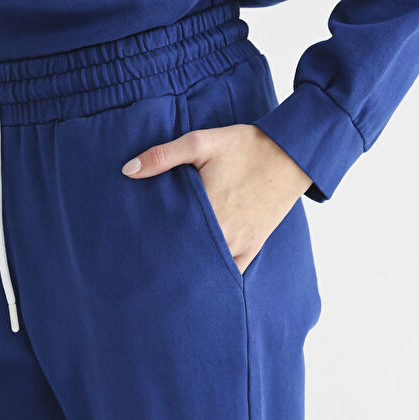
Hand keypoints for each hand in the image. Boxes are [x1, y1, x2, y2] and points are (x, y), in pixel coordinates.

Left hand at [122, 124, 312, 273]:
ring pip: (207, 267)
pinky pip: (231, 271)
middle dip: (167, 258)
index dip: (151, 242)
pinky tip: (202, 278)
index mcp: (205, 210)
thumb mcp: (201, 142)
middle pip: (185, 255)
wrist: (293, 153)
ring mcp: (238, 243)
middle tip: (146, 264)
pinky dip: (217, 275)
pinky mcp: (252, 246)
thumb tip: (127, 170)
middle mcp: (221, 233)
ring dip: (190, 268)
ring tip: (169, 273)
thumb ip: (162, 156)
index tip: (136, 246)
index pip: (168, 236)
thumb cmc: (246, 146)